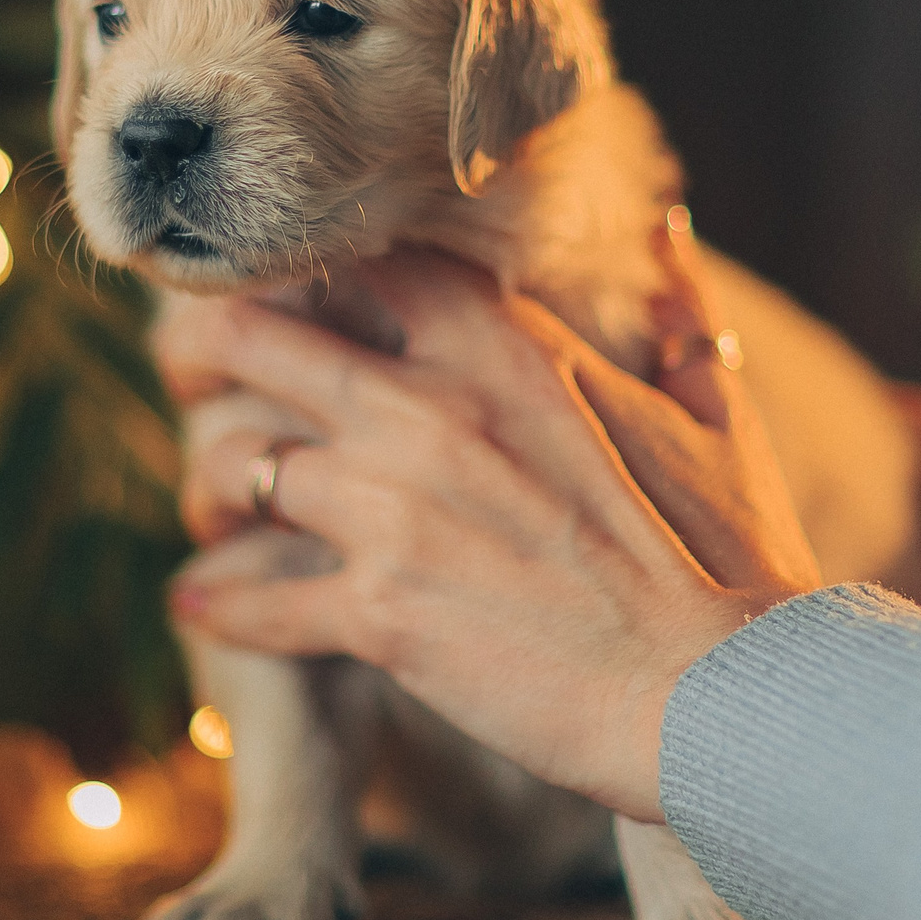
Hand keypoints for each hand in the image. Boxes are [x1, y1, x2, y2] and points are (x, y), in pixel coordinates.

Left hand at [154, 242, 816, 822]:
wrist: (723, 692)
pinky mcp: (379, 613)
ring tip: (212, 511)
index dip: (303, 268)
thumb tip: (668, 226)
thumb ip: (679, 309)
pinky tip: (202, 603)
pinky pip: (253, 596)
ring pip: (235, 465)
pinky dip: (220, 602)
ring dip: (212, 490)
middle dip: (203, 354)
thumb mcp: (716, 412)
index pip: (361, 259)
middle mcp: (431, 408)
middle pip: (253, 338)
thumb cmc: (731, 556)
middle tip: (190, 379)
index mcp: (506, 346)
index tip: (282, 289)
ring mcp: (395, 509)